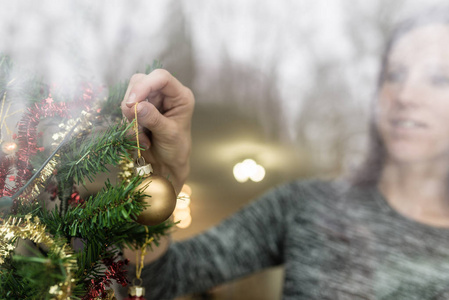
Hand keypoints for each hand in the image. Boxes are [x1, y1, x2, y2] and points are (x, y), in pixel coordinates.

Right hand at [121, 69, 193, 193]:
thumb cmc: (175, 150)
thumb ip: (154, 119)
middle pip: (141, 81)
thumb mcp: (168, 134)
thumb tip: (137, 106)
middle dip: (133, 100)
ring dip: (131, 116)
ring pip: (130, 95)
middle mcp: (166, 95)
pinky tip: (142, 139)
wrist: (166, 165)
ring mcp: (152, 102)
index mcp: (180, 96)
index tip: (132, 103)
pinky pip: (126, 111)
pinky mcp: (140, 111)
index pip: (161, 78)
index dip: (145, 85)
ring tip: (143, 135)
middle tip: (133, 119)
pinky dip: (130, 126)